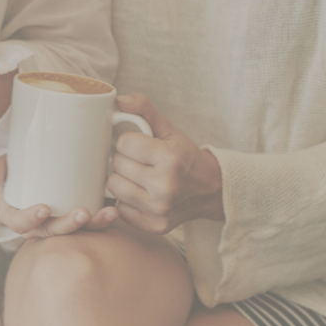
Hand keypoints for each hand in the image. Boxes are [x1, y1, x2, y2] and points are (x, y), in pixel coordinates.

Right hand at [0, 155, 119, 237]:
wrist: (34, 171)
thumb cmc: (17, 171)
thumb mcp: (4, 167)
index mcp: (16, 216)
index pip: (20, 223)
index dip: (31, 219)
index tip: (43, 208)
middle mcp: (38, 226)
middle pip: (52, 232)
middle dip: (68, 225)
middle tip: (82, 213)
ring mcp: (59, 225)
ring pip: (75, 232)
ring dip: (93, 225)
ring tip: (108, 213)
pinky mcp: (77, 222)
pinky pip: (90, 226)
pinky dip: (103, 220)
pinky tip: (114, 210)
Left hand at [108, 93, 223, 234]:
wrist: (212, 190)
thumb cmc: (185, 156)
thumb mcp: (168, 129)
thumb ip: (144, 108)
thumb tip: (118, 99)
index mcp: (170, 158)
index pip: (123, 143)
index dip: (128, 141)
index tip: (140, 145)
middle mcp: (166, 186)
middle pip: (117, 165)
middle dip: (124, 159)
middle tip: (140, 161)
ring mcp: (160, 209)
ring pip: (114, 186)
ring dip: (122, 179)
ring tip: (138, 176)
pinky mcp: (155, 225)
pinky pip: (120, 209)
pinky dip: (126, 201)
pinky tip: (140, 194)